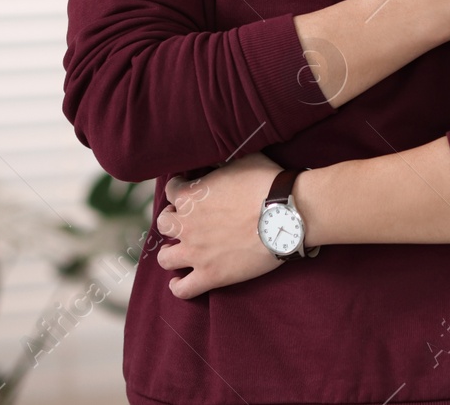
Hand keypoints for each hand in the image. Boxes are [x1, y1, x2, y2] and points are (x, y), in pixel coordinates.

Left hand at [155, 153, 284, 298]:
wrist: (286, 214)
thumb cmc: (267, 184)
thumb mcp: (242, 160)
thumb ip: (223, 165)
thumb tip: (220, 164)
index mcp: (191, 195)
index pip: (172, 190)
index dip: (180, 188)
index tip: (190, 191)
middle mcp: (186, 224)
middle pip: (164, 224)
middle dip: (172, 221)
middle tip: (187, 221)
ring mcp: (196, 253)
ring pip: (165, 258)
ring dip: (171, 253)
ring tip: (180, 252)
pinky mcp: (210, 275)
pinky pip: (183, 289)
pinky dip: (178, 286)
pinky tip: (180, 281)